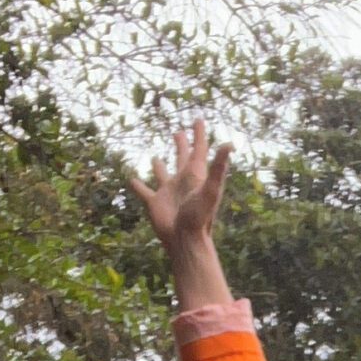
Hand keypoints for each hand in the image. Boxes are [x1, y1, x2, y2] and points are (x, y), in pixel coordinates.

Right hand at [127, 118, 232, 249]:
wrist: (185, 241)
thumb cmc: (199, 217)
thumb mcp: (210, 189)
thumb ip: (218, 167)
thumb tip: (230, 144)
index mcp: (195, 176)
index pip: (199, 150)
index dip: (199, 134)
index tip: (198, 119)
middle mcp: (182, 182)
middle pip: (182, 158)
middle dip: (181, 145)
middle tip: (178, 132)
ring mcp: (168, 192)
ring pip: (162, 174)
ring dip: (158, 166)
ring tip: (155, 158)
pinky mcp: (155, 203)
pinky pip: (143, 191)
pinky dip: (137, 185)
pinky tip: (131, 179)